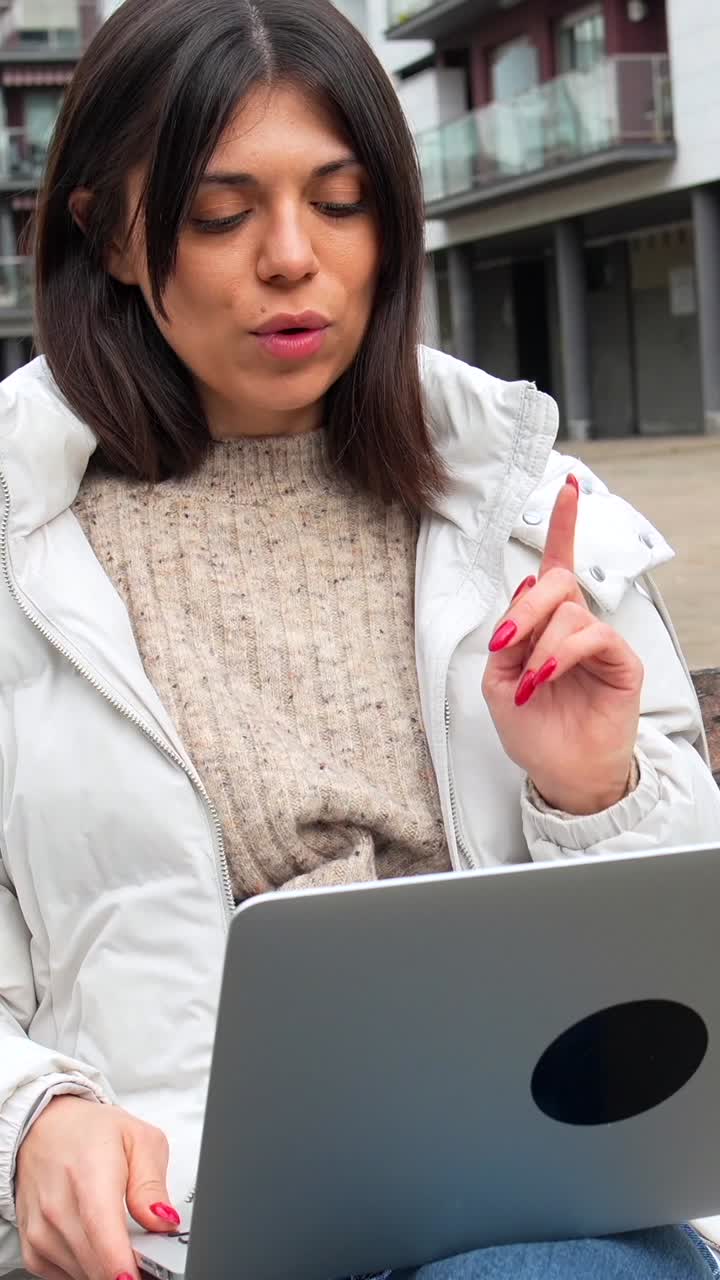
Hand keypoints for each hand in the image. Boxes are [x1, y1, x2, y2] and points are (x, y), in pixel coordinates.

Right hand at [15, 1095, 179, 1279]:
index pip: (104, 1236)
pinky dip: (87, 1268)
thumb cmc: (90, 1132)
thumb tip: (164, 1221)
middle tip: (148, 1256)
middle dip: (128, 1269)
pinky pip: (66, 1277)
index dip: (124, 1266)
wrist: (45, 1128)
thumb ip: (152, 1185)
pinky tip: (96, 1245)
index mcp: (90, 1175)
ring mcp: (41, 1231)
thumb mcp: (139, 1140)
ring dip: (108, 1268)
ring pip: (85, 1275)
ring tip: (121, 1241)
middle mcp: (58, 1207)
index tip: (143, 1275)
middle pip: (97, 1265)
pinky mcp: (33, 1249)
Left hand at [482, 475, 643, 814]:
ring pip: (569, 612)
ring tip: (528, 681)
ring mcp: (600, 643)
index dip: (562, 525)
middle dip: (525, 606)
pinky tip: (543, 679)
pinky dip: (561, 655)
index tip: (568, 485)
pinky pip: (592, 637)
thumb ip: (507, 639)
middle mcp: (575, 626)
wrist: (560, 773)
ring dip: (540, 643)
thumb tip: (525, 591)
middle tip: (506, 640)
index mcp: (545, 625)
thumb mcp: (498, 683)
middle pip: (556, 582)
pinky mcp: (622, 662)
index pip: (556, 565)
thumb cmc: (533, 729)